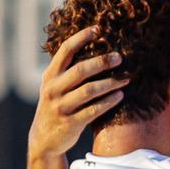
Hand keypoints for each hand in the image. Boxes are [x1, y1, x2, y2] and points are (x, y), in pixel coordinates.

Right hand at [28, 26, 129, 159]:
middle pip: (80, 70)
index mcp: (50, 75)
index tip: (98, 29)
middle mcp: (53, 89)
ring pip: (89, 90)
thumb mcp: (54, 86)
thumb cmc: (56, 106)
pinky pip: (93, 110)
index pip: (65, 50)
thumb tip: (96, 48)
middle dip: (101, 62)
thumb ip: (67, 70)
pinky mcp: (70, 123)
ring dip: (110, 83)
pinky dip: (108, 102)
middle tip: (119, 57)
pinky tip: (119, 96)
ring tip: (126, 79)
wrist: (43, 140)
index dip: (81, 37)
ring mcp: (60, 107)